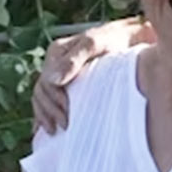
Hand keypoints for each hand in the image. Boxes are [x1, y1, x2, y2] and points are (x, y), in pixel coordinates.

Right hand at [32, 17, 149, 132]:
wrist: (130, 39)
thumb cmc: (112, 40)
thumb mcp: (94, 45)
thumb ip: (74, 60)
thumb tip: (53, 80)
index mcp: (56, 53)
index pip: (45, 82)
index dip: (53, 99)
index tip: (66, 112)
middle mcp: (54, 65)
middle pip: (41, 92)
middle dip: (49, 110)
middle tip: (64, 126)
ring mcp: (59, 76)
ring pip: (42, 98)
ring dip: (45, 115)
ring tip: (54, 131)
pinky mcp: (67, 86)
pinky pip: (48, 102)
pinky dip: (45, 116)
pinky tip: (46, 131)